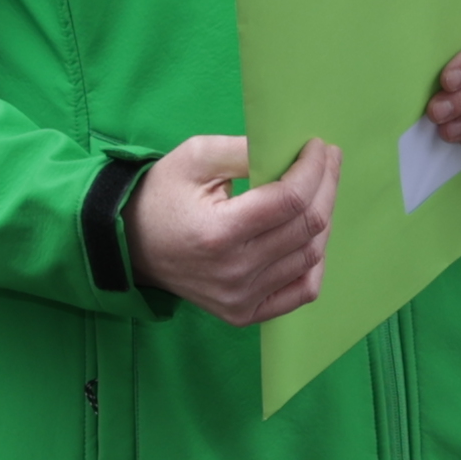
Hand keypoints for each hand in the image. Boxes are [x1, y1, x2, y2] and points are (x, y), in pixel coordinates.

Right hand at [131, 130, 338, 326]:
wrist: (131, 245)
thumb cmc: (162, 195)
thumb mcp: (194, 157)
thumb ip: (243, 150)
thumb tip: (291, 150)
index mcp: (219, 231)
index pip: (290, 199)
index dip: (314, 169)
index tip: (319, 147)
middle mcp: (234, 271)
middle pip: (307, 227)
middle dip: (327, 186)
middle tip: (329, 161)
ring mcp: (241, 298)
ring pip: (311, 256)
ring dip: (324, 219)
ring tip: (319, 192)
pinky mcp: (244, 313)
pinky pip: (301, 292)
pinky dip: (316, 263)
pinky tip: (312, 236)